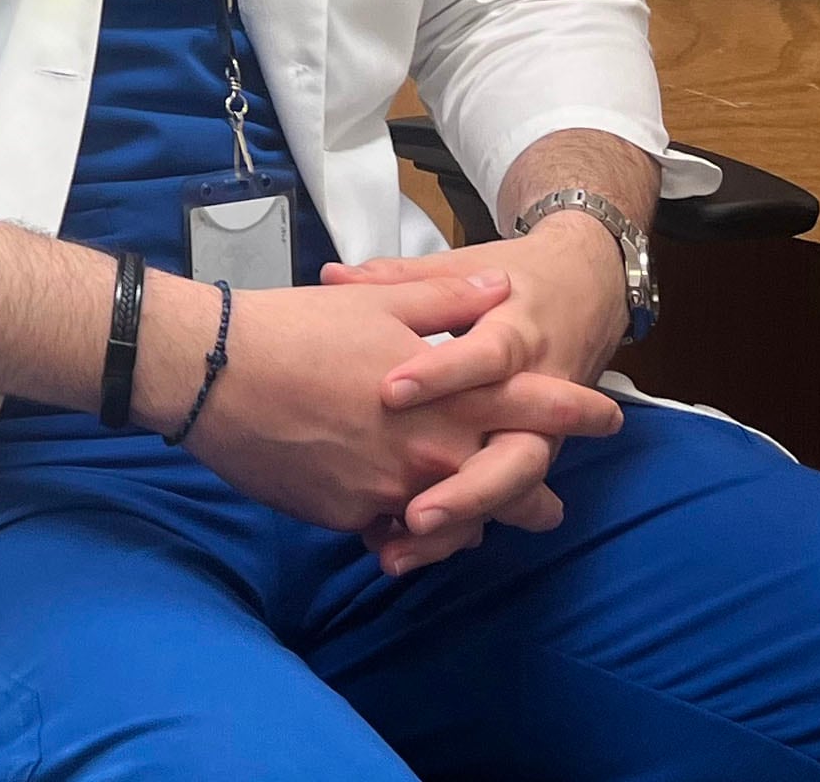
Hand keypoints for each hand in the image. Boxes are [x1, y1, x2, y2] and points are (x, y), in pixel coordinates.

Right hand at [158, 271, 619, 569]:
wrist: (210, 373)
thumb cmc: (294, 327)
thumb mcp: (378, 303)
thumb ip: (447, 301)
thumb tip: (497, 290)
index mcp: (447, 392)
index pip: (533, 406)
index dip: (576, 412)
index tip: (609, 418)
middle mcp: (431, 450)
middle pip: (510, 484)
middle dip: (537, 496)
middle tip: (553, 503)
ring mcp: (391, 489)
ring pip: (456, 519)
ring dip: (475, 520)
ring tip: (484, 522)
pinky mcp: (348, 514)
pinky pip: (395, 529)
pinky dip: (410, 527)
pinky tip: (409, 522)